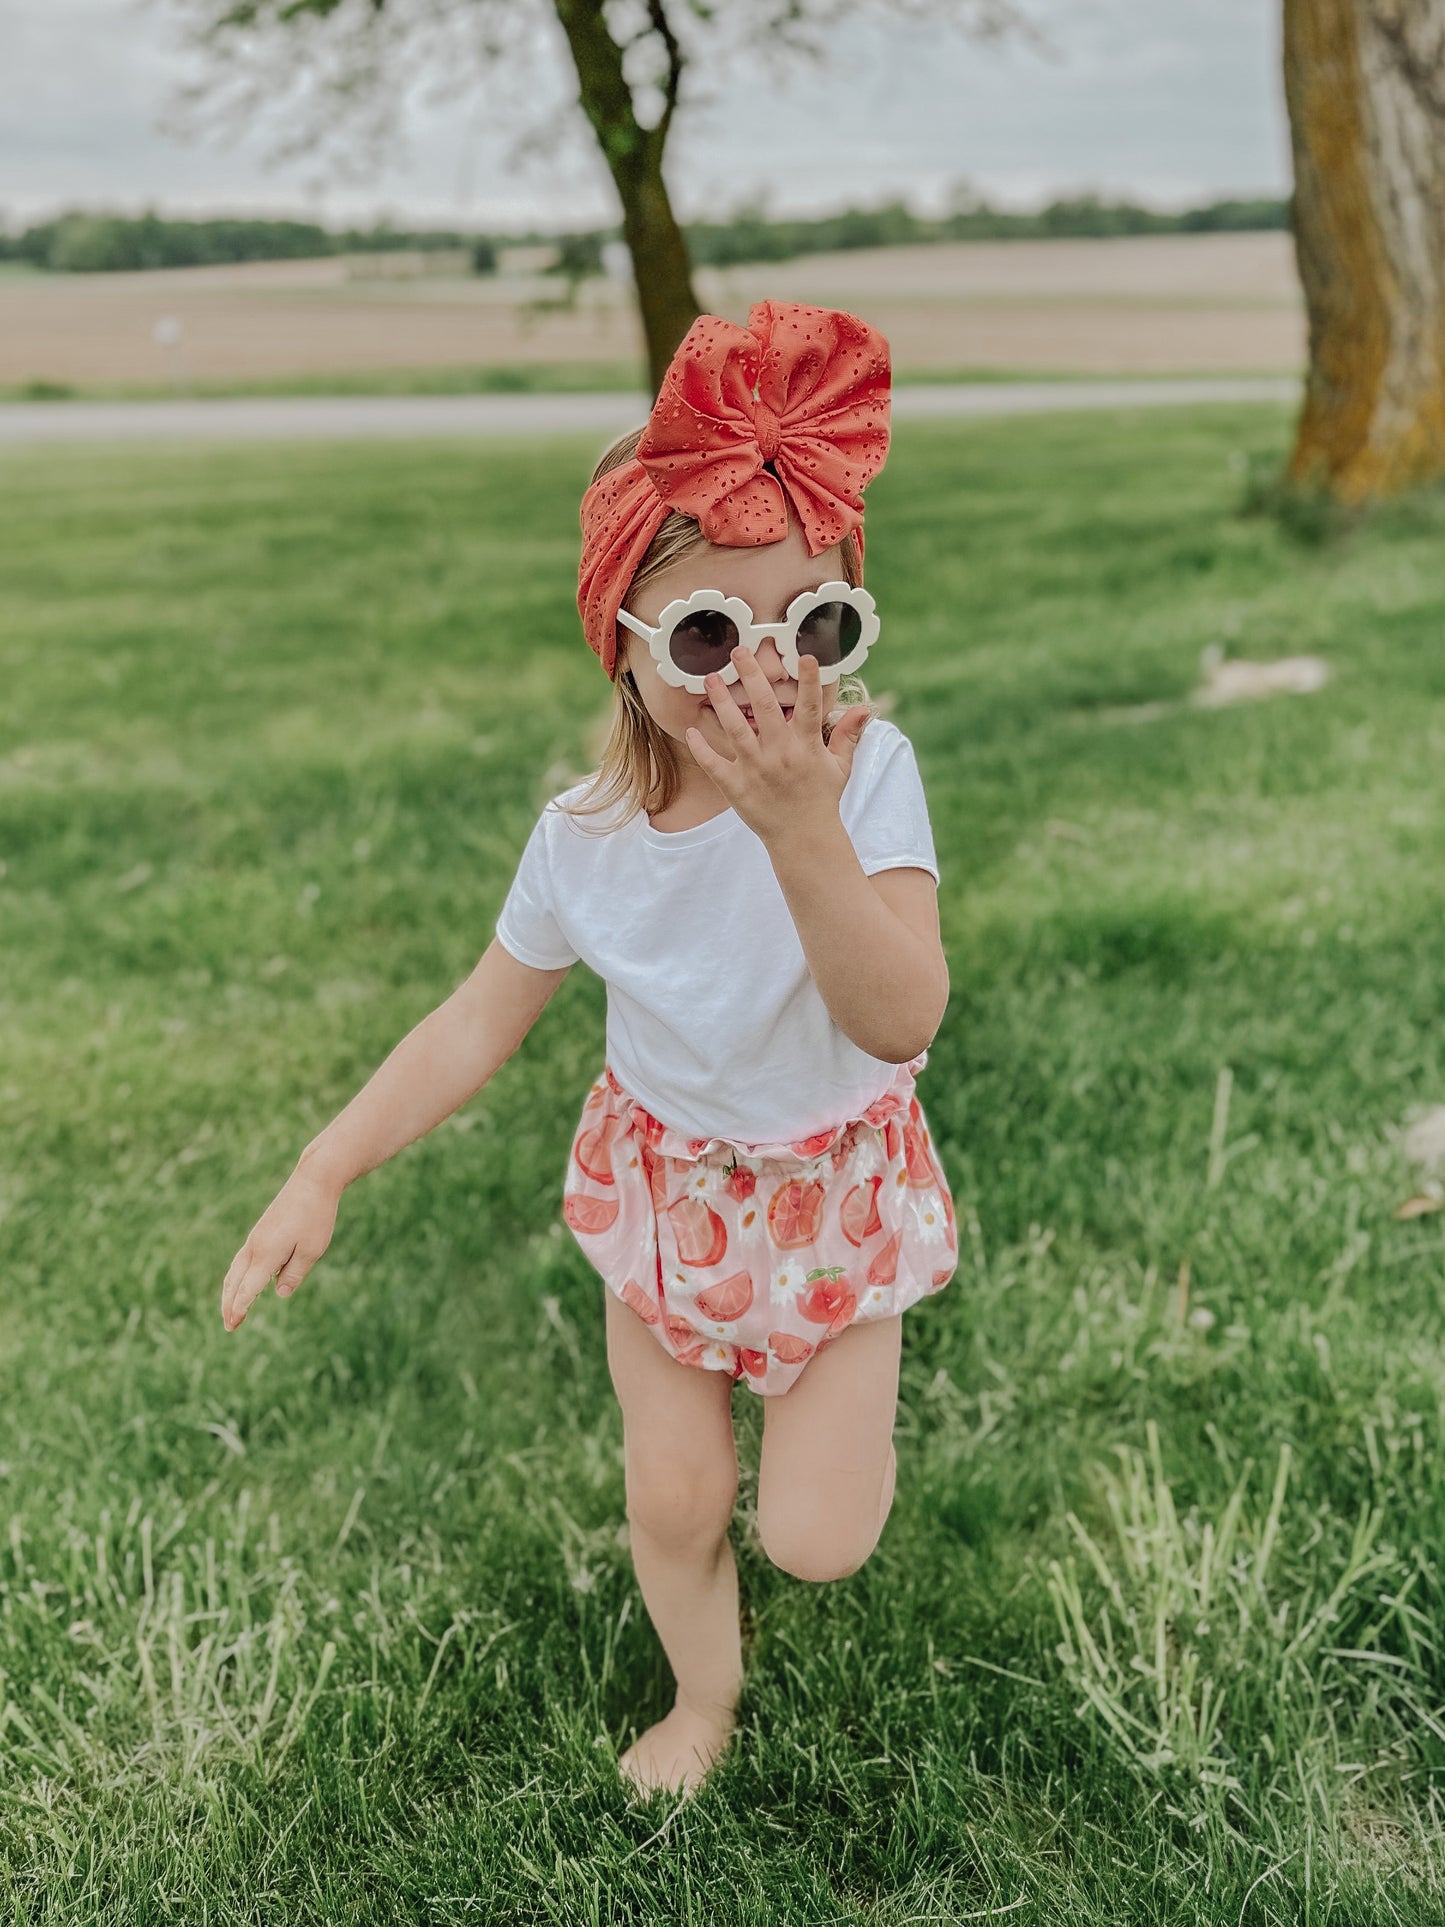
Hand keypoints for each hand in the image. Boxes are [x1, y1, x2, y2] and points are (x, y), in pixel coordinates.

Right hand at [221, 1164, 341, 1330]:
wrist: (312, 1180)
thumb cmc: (316, 1216)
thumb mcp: (311, 1250)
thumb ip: (294, 1274)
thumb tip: (279, 1293)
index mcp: (267, 1254)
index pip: (248, 1288)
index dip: (241, 1307)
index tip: (233, 1323)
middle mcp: (255, 1247)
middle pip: (235, 1281)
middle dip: (230, 1304)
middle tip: (229, 1326)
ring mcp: (255, 1238)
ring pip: (235, 1270)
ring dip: (230, 1291)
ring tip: (229, 1309)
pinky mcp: (260, 1232)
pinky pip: (242, 1260)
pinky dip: (236, 1276)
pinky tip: (240, 1282)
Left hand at [684, 646, 870, 844]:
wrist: (803, 838)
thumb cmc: (821, 799)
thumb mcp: (840, 767)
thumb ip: (847, 735)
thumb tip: (865, 709)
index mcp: (806, 746)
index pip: (809, 707)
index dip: (809, 681)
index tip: (804, 656)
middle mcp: (780, 754)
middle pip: (764, 707)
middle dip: (751, 676)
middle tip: (739, 651)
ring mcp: (756, 770)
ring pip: (735, 729)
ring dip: (721, 702)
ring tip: (711, 679)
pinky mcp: (736, 787)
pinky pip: (714, 764)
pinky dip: (701, 747)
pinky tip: (691, 729)